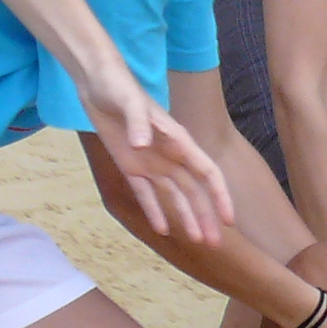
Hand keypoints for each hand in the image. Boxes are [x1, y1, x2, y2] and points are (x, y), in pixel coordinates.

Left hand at [81, 75, 232, 243]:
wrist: (97, 83)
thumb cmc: (119, 87)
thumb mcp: (130, 102)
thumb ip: (139, 123)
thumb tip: (142, 144)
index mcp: (179, 142)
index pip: (207, 174)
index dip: (220, 197)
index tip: (229, 221)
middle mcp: (171, 156)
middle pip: (194, 192)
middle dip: (206, 216)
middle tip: (214, 244)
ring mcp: (152, 164)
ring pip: (174, 197)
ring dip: (186, 218)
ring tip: (195, 241)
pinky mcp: (131, 166)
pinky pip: (145, 194)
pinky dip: (154, 211)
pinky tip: (162, 230)